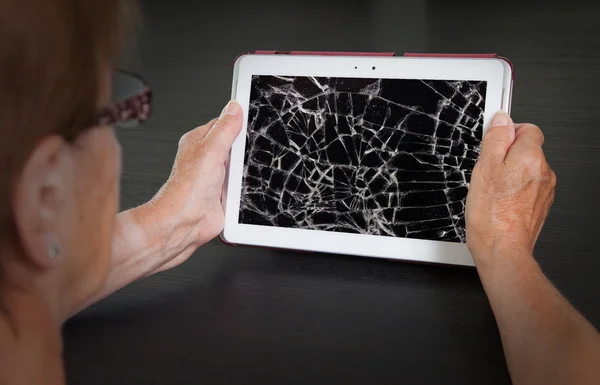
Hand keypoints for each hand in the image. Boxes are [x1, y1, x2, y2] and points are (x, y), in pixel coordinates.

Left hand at [149, 100, 242, 250]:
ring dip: (246, 170)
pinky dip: (246, 186)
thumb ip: (224, 128)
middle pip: (236, 145)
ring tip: (242, 173)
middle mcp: (207, 158)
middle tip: (247, 152)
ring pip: (241, 165)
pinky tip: (245, 187)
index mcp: (199, 142)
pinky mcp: (225, 193)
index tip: (252, 118)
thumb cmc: (187, 189)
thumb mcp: (210, 150)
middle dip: (245, 148)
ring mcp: (216, 176)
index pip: (223, 123)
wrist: (186, 222)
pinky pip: (243, 184)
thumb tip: (234, 107)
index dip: (238, 120)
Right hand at [466, 112, 555, 263]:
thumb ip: (495, 140)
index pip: (528, 128)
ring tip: (492, 190)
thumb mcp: (484, 169)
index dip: (508, 133)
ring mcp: (545, 190)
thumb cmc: (491, 215)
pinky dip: (515, 190)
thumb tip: (501, 120)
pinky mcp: (540, 205)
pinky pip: (528, 188)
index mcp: (530, 158)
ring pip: (527, 170)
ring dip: (511, 174)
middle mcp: (544, 172)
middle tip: (488, 171)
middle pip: (527, 150)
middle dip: (507, 156)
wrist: (502, 249)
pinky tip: (500, 201)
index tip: (494, 143)